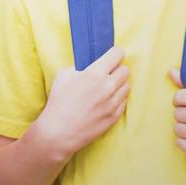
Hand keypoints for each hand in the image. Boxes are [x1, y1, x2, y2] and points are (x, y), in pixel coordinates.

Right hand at [32, 45, 129, 161]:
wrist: (60, 131)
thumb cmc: (59, 103)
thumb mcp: (63, 76)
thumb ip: (79, 67)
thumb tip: (88, 65)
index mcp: (94, 74)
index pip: (117, 54)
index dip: (114, 53)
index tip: (111, 55)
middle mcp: (108, 87)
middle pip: (126, 70)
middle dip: (117, 69)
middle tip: (108, 72)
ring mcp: (113, 103)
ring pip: (127, 86)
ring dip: (119, 84)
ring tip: (106, 88)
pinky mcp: (115, 116)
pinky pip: (124, 101)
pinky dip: (118, 98)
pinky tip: (106, 100)